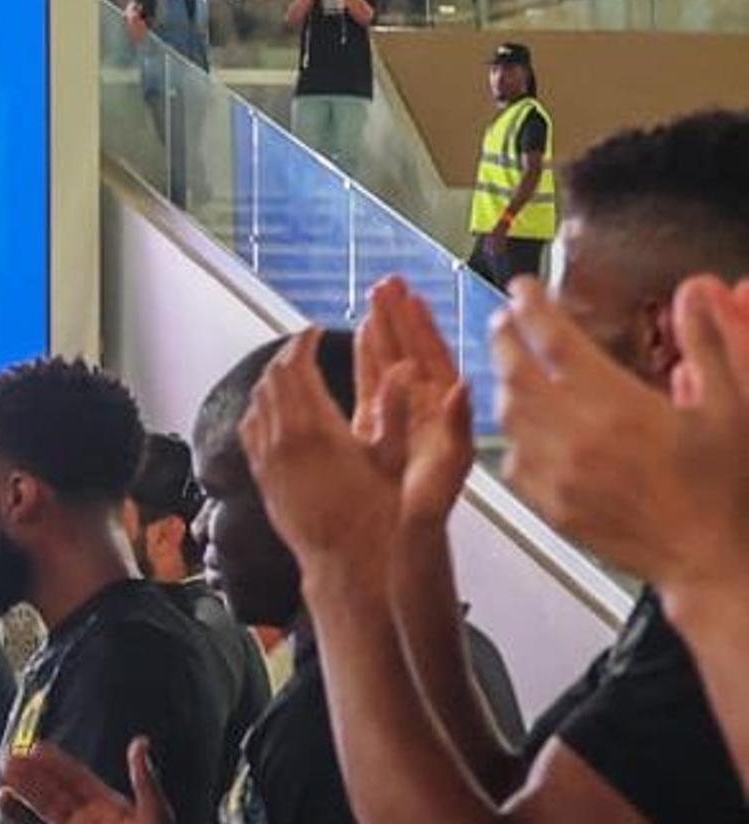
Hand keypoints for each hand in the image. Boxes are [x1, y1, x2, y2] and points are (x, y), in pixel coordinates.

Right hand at [0, 734, 174, 823]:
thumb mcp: (157, 819)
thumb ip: (145, 782)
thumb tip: (139, 743)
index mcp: (109, 807)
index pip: (76, 778)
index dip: (55, 762)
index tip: (33, 747)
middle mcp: (91, 821)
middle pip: (54, 792)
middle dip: (30, 775)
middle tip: (6, 760)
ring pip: (45, 814)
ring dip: (24, 798)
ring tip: (0, 783)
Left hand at [240, 325, 401, 569]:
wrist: (344, 560)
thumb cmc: (378, 513)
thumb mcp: (394, 459)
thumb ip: (395, 410)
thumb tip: (405, 369)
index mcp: (316, 429)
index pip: (297, 368)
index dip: (304, 342)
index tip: (314, 331)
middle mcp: (283, 440)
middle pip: (273, 379)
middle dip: (287, 355)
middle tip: (304, 344)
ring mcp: (267, 459)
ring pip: (257, 402)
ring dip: (272, 379)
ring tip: (292, 369)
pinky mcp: (260, 476)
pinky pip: (249, 429)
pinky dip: (259, 407)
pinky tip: (273, 406)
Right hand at [351, 273, 476, 528]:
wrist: (404, 541)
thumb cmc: (428, 510)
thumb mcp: (449, 469)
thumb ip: (457, 427)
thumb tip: (461, 385)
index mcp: (445, 411)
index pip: (432, 356)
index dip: (419, 325)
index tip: (406, 295)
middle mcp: (425, 408)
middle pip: (413, 350)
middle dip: (399, 315)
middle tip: (385, 282)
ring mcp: (403, 415)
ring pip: (394, 362)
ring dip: (383, 329)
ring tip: (372, 297)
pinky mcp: (380, 428)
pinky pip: (376, 384)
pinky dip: (368, 357)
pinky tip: (362, 337)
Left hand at [492, 276, 748, 588]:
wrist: (708, 556)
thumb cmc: (724, 483)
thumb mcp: (732, 405)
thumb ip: (708, 343)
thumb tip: (694, 290)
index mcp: (617, 406)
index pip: (556, 343)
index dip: (533, 309)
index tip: (521, 287)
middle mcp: (575, 438)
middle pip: (517, 376)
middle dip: (506, 340)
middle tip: (505, 319)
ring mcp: (556, 475)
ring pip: (508, 418)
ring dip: (505, 385)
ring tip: (512, 365)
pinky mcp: (549, 506)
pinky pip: (513, 462)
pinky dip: (513, 436)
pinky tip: (525, 426)